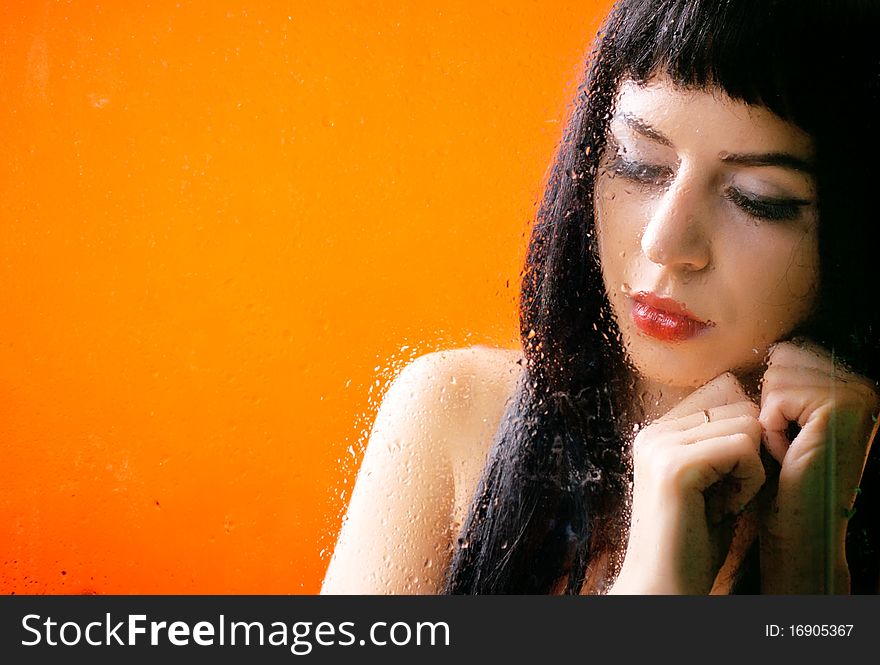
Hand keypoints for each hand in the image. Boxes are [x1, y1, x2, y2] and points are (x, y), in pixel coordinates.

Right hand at [610, 373, 764, 593]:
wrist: (665, 587)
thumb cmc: (693, 543)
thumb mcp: (711, 481)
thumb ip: (722, 441)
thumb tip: (750, 404)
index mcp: (657, 432)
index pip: (725, 397)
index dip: (742, 442)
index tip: (721, 484)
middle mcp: (654, 432)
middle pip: (740, 408)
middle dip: (749, 456)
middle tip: (722, 497)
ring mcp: (661, 445)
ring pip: (747, 426)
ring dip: (750, 471)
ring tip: (720, 503)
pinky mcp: (675, 465)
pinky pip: (744, 450)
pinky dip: (749, 484)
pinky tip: (724, 509)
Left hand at [758, 340, 878, 593]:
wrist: (799, 529)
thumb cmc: (782, 479)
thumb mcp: (784, 420)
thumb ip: (785, 382)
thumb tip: (766, 347)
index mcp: (853, 384)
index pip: (787, 351)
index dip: (770, 393)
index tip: (788, 433)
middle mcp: (864, 385)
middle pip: (780, 358)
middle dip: (770, 403)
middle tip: (788, 444)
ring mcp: (858, 395)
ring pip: (775, 376)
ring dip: (769, 418)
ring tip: (789, 451)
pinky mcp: (840, 408)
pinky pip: (776, 398)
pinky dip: (771, 429)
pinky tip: (790, 456)